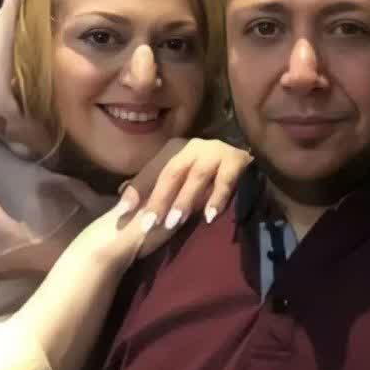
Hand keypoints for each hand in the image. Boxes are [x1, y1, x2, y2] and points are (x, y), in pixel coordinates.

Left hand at [113, 137, 251, 235]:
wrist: (251, 168)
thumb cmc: (207, 179)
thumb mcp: (177, 182)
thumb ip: (151, 185)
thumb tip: (119, 192)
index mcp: (176, 149)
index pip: (152, 171)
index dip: (136, 191)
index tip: (122, 213)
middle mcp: (194, 146)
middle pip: (172, 172)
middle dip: (159, 199)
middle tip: (149, 224)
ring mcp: (217, 150)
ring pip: (197, 175)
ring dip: (185, 200)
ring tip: (174, 222)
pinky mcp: (238, 159)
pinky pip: (225, 180)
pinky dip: (217, 198)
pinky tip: (209, 217)